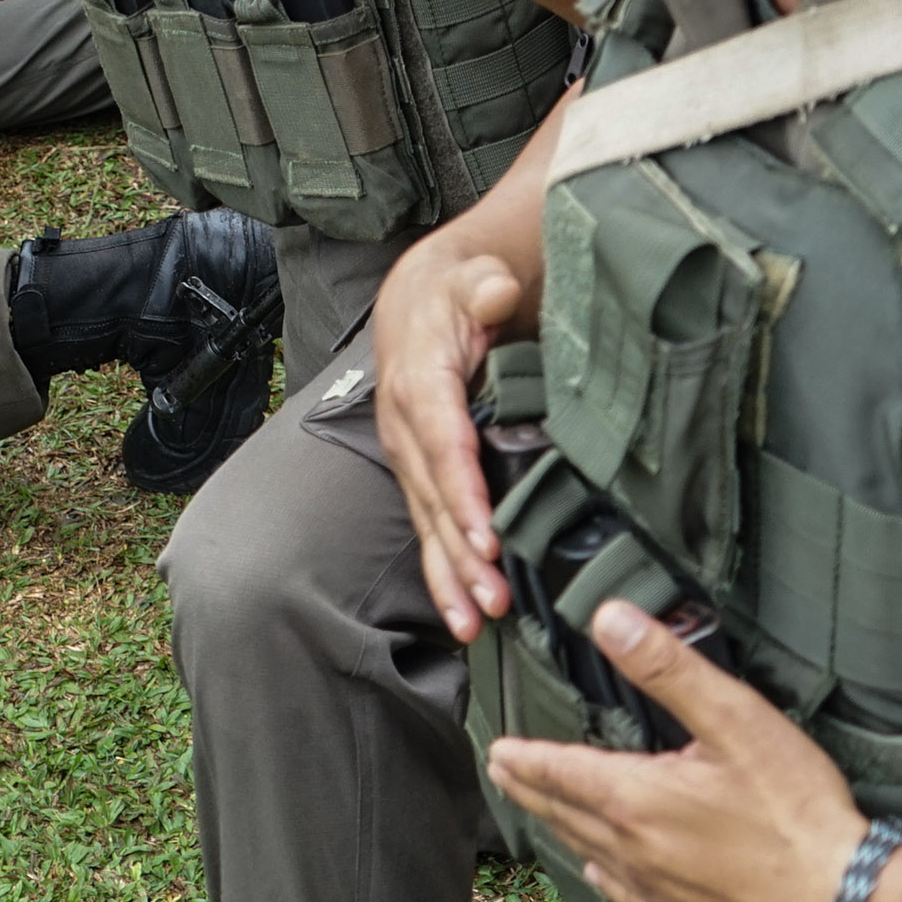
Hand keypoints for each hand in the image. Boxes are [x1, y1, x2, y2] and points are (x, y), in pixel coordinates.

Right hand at [372, 229, 531, 639]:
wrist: (418, 298)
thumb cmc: (455, 292)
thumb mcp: (472, 277)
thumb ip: (484, 287)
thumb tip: (494, 294)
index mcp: (420, 383)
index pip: (443, 444)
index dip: (464, 492)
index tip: (488, 537)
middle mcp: (406, 428)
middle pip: (434, 499)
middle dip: (461, 554)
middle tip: (494, 601)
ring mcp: (408, 456)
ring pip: (427, 524)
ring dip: (450, 577)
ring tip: (476, 624)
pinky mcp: (418, 473)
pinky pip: (427, 527)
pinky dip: (443, 574)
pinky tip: (461, 615)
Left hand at [483, 604, 875, 901]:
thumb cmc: (796, 810)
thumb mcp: (734, 720)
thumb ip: (667, 668)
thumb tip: (608, 618)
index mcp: (636, 798)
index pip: (561, 772)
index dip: (526, 759)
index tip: (498, 751)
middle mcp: (634, 850)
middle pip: (565, 814)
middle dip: (530, 790)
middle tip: (504, 774)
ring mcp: (658, 893)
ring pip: (590, 855)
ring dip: (561, 829)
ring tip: (544, 812)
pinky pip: (626, 896)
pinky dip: (604, 876)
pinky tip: (603, 873)